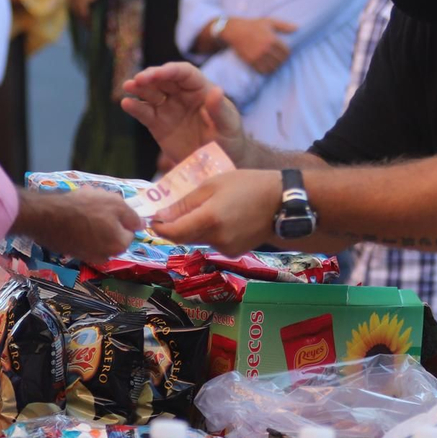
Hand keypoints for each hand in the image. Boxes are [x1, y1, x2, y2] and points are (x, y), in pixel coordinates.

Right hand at [13, 186, 142, 265]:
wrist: (48, 216)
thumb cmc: (85, 207)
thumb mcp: (115, 203)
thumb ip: (132, 216)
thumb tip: (142, 225)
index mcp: (119, 245)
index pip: (130, 232)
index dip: (122, 218)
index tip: (111, 207)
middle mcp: (105, 256)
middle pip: (113, 236)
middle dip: (109, 222)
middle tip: (97, 206)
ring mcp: (87, 256)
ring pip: (98, 237)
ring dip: (95, 225)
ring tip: (83, 208)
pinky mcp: (72, 253)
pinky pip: (84, 240)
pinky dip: (82, 230)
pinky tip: (73, 217)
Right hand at [122, 62, 247, 164]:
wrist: (217, 165)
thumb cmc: (229, 140)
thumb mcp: (228, 126)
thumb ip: (220, 110)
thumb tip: (216, 90)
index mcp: (201, 89)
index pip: (184, 73)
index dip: (170, 71)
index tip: (157, 73)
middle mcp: (182, 95)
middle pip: (163, 80)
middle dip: (150, 77)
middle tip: (137, 80)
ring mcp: (168, 109)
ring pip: (151, 93)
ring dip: (139, 88)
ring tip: (128, 86)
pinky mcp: (158, 125)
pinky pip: (145, 113)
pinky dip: (135, 108)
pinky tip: (126, 104)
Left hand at [153, 170, 282, 254]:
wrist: (282, 203)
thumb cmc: (248, 185)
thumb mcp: (214, 184)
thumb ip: (185, 202)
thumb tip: (161, 216)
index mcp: (209, 219)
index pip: (173, 232)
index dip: (160, 227)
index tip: (154, 218)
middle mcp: (215, 239)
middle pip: (183, 238)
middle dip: (175, 226)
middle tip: (176, 210)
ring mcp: (226, 248)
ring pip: (198, 240)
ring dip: (194, 228)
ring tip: (209, 209)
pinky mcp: (234, 253)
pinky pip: (213, 243)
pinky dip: (210, 233)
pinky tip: (224, 219)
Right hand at [223, 17, 297, 74]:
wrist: (235, 31)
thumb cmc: (253, 25)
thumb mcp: (269, 22)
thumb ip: (284, 26)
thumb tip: (297, 28)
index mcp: (272, 39)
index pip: (286, 52)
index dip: (288, 54)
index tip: (286, 53)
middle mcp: (265, 48)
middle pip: (280, 61)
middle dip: (282, 61)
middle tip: (280, 59)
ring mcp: (258, 56)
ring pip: (273, 67)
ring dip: (275, 67)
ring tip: (275, 64)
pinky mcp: (251, 61)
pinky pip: (263, 71)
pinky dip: (267, 71)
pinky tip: (267, 67)